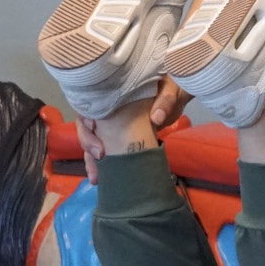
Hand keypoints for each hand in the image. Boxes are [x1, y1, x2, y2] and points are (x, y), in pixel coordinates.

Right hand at [76, 77, 190, 183]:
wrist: (178, 98)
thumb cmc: (171, 87)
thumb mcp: (170, 89)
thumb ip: (165, 100)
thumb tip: (156, 118)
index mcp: (114, 94)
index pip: (90, 104)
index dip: (86, 119)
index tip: (94, 129)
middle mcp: (108, 109)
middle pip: (87, 125)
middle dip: (88, 143)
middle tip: (99, 156)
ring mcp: (113, 125)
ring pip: (94, 141)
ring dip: (91, 160)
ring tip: (96, 178)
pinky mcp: (121, 138)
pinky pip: (107, 151)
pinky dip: (102, 165)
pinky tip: (101, 178)